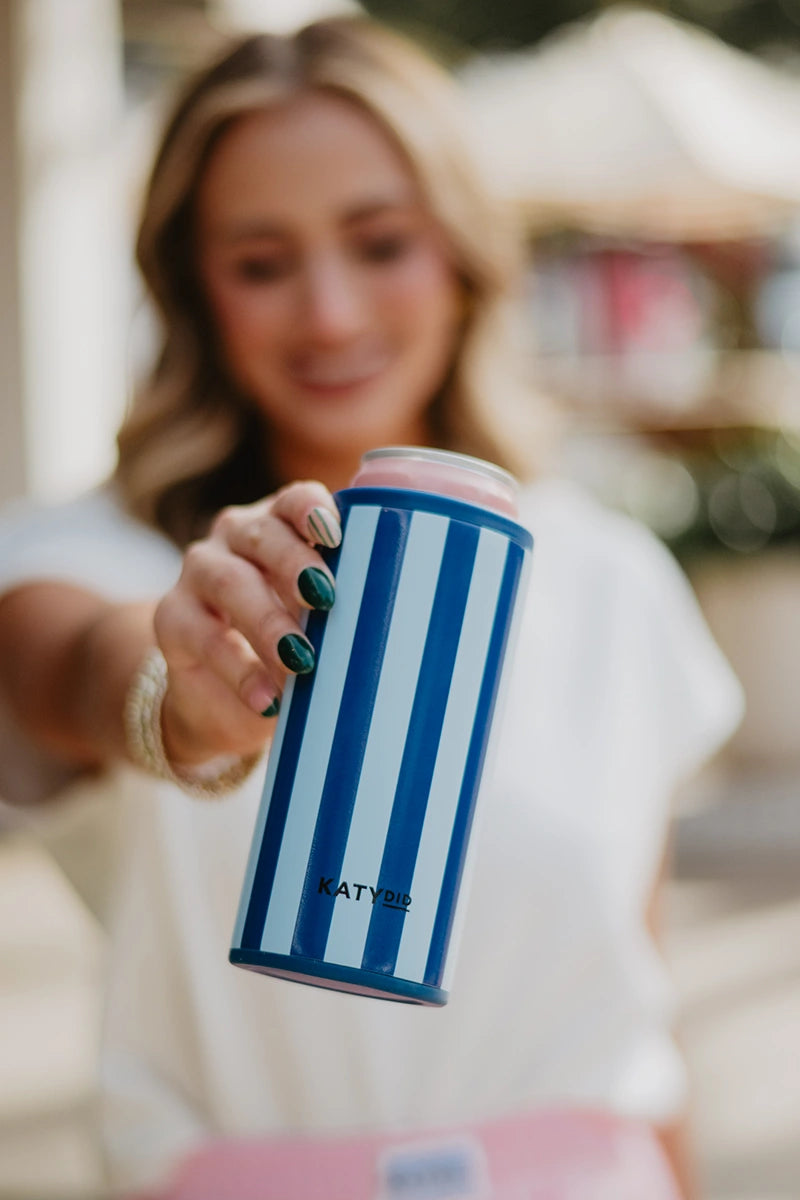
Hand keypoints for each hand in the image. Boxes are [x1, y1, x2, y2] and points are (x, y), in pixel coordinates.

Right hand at [153, 482, 340, 765]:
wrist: (229, 696)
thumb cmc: (297, 644)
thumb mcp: (324, 624)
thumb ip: (349, 609)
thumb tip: (397, 626)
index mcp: (281, 525)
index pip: (295, 500)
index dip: (312, 510)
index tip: (334, 534)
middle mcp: (236, 538)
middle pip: (262, 535)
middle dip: (295, 565)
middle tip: (326, 599)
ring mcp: (198, 574)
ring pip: (229, 582)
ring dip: (267, 622)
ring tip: (300, 662)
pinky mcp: (172, 618)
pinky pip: (203, 637)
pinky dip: (240, 671)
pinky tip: (267, 699)